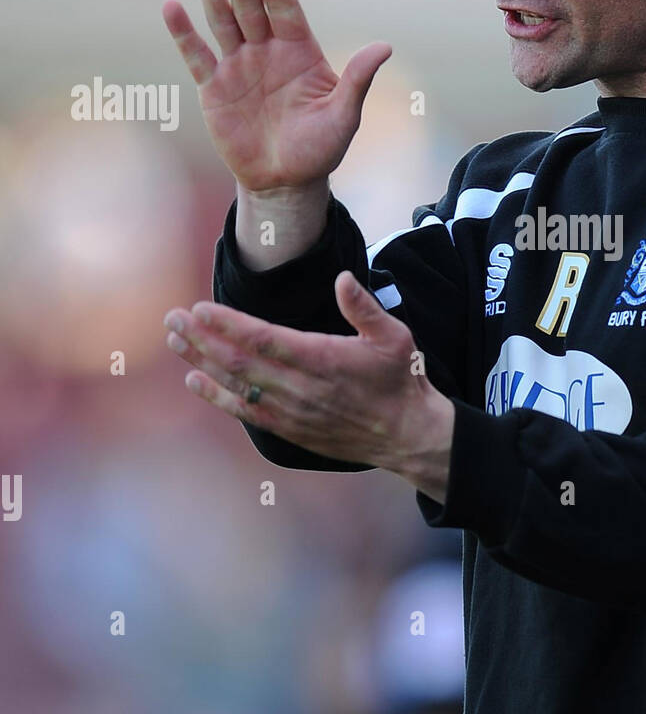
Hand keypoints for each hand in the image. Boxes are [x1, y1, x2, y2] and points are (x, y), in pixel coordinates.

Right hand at [161, 0, 390, 191]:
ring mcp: (239, 66)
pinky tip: (172, 7)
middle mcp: (267, 51)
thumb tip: (385, 47)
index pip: (285, 8)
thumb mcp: (343, 115)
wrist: (286, 182)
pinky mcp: (214, 87)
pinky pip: (197, 55)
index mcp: (299, 51)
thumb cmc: (320, 148)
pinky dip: (184, 33)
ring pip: (223, 22)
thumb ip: (357, 79)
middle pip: (251, 6)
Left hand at [162, 272, 454, 501]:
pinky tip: (194, 380)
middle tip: (172, 319)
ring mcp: (292, 411)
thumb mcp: (395, 337)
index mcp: (324, 360)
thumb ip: (364, 308)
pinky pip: (245, 412)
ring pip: (236, 386)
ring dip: (201, 362)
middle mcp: (301, 388)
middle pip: (239, 362)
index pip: (264, 340)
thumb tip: (341, 278)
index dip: (228, 325)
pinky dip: (217, 397)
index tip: (199, 309)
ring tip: (174, 341)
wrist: (406, 435)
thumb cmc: (400, 379)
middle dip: (201, 339)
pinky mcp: (290, 429)